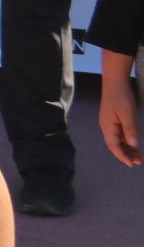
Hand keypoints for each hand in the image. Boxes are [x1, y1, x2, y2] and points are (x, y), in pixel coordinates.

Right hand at [101, 52, 140, 166]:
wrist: (115, 81)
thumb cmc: (121, 97)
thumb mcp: (128, 113)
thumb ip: (130, 130)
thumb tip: (133, 146)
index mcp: (108, 127)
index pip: (114, 146)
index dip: (123, 156)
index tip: (132, 164)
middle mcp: (106, 127)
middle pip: (115, 145)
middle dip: (126, 155)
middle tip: (139, 162)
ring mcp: (109, 123)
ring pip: (118, 140)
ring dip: (127, 149)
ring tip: (138, 156)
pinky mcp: (113, 119)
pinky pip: (119, 134)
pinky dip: (126, 141)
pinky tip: (133, 144)